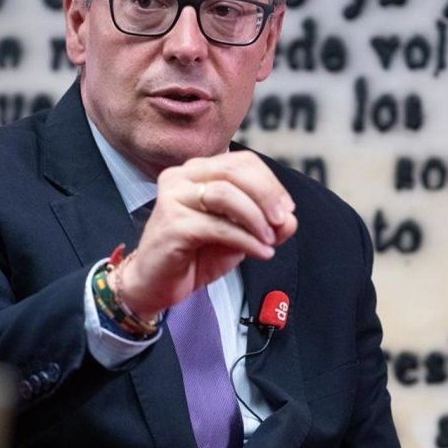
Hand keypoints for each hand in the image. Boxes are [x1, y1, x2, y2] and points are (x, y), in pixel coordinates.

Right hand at [118, 153, 296, 316]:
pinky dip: (246, 240)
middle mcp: (182, 176)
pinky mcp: (172, 223)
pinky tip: (261, 252)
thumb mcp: (238, 236)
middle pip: (235, 171)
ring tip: (270, 240)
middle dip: (266, 195)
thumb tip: (291, 220)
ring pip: (226, 194)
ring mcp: (174, 197)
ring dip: (256, 218)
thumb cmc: (194, 255)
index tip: (287, 209)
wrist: (156, 284)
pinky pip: (218, 226)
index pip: (242, 162)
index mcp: (199, 171)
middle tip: (282, 221)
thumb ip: (265, 224)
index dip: (270, 183)